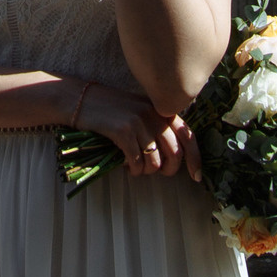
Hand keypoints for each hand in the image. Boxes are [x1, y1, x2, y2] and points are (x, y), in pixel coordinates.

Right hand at [73, 84, 200, 180]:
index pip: (187, 136)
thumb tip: (174, 155)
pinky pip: (136, 161)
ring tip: (136, 167)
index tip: (197, 176)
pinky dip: (133, 170)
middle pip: (174, 153)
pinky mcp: (123, 130)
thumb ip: (157, 125)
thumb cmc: (109, 109)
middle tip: (157, 173)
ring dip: (146, 171)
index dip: (196, 159)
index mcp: (160, 108)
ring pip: (155, 161)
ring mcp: (139, 121)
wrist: (79, 99)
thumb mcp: (138, 110)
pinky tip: (126, 167)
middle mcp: (153, 113)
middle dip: (168, 170)